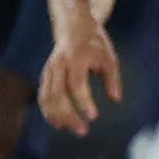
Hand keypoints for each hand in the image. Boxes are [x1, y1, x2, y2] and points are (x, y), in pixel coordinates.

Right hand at [38, 18, 122, 137]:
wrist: (73, 26)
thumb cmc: (94, 44)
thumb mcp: (109, 58)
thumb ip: (112, 79)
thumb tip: (115, 99)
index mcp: (75, 58)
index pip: (76, 84)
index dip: (83, 102)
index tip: (94, 117)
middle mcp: (59, 64)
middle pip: (57, 94)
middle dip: (69, 116)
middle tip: (84, 132)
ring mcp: (49, 70)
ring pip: (47, 97)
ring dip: (57, 117)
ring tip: (74, 129)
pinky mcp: (46, 76)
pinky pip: (43, 96)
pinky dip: (49, 112)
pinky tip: (61, 123)